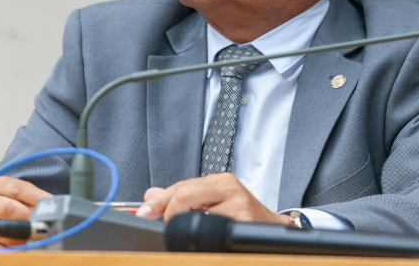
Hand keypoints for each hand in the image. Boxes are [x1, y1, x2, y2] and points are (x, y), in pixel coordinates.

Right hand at [0, 176, 51, 248]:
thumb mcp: (16, 196)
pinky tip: (19, 249)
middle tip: (45, 228)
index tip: (52, 206)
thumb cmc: (4, 205)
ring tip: (36, 240)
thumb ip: (32, 200)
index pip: (19, 189)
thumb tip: (53, 208)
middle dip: (30, 220)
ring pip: (2, 232)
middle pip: (9, 209)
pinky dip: (9, 250)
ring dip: (22, 238)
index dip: (38, 198)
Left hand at [135, 173, 287, 225]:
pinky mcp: (244, 221)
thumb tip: (150, 196)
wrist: (275, 230)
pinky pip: (213, 227)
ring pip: (196, 211)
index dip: (159, 201)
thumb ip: (183, 197)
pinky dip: (201, 234)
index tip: (143, 212)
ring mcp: (238, 204)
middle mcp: (229, 188)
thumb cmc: (244, 217)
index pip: (181, 186)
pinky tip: (199, 237)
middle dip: (168, 212)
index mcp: (220, 181)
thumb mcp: (214, 202)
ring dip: (182, 224)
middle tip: (163, 227)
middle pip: (186, 194)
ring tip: (180, 233)